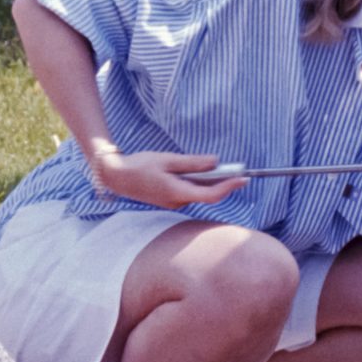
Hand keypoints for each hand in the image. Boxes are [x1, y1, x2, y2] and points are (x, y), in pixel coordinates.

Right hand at [87, 147, 246, 208]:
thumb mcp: (167, 160)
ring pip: (199, 192)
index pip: (210, 195)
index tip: (243, 178)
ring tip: (226, 169)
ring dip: (212, 182)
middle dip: (224, 182)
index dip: (229, 187)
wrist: (117, 176)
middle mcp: (177, 202)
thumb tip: (215, 161)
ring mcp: (173, 202)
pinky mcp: (170, 198)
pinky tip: (204, 172)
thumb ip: (192, 162)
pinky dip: (200, 182)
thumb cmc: (139, 166)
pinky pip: (190, 191)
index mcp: (177, 193)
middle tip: (239, 169)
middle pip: (207, 194)